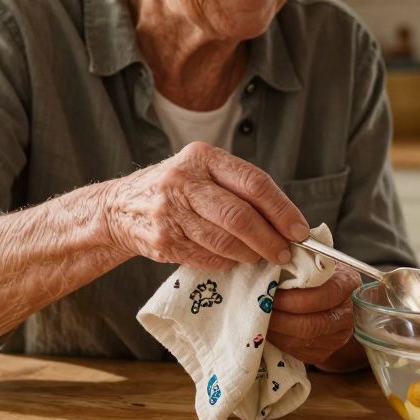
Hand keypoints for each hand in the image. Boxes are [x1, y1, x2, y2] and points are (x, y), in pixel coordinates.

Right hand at [101, 141, 307, 270]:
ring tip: (261, 257)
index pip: (254, 183)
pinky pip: (207, 257)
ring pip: (225, 241)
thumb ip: (240, 189)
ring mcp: (170, 212)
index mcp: (203, 157)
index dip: (281, 210)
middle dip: (269, 239)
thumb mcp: (204, 172)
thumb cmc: (177, 189)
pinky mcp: (162, 240)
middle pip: (240, 216)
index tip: (299, 231)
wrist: (120, 207)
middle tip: (285, 253)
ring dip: (250, 254)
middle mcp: (183, 180)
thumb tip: (288, 222)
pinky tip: (231, 258)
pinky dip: (226, 262)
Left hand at [266, 263, 359, 365]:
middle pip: (311, 324)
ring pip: (301, 340)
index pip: (325, 295)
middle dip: (280, 318)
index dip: (294, 298)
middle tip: (260, 309)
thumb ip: (300, 261)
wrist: (331, 300)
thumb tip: (270, 262)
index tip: (271, 294)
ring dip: (275, 331)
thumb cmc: (317, 275)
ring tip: (258, 318)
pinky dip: (277, 340)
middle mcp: (346, 315)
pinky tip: (267, 328)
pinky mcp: (322, 353)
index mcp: (347, 285)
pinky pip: (296, 351)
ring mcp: (336, 337)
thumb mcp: (315, 261)